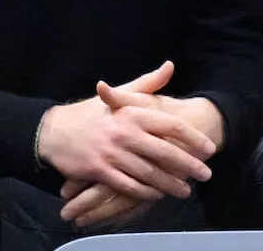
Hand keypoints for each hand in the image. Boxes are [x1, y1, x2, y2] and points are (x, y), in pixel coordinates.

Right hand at [59, 75, 222, 225]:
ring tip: (185, 190)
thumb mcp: (118, 95)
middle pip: (165, 152)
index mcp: (130, 112)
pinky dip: (146, 193)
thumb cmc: (90, 114)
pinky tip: (156, 195)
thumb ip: (147, 84)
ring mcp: (111, 153)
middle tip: (206, 174)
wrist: (53, 131)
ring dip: (170, 184)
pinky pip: (129, 186)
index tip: (209, 148)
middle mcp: (123, 132)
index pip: (170, 125)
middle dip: (189, 165)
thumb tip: (170, 66)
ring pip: (149, 173)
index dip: (193, 138)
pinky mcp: (100, 170)